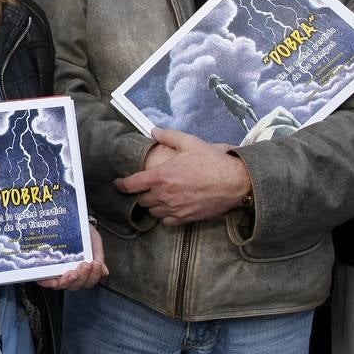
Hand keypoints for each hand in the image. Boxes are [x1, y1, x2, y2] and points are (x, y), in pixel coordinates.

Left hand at [37, 224, 108, 290]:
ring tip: (73, 272)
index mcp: (83, 271)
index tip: (96, 264)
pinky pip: (45, 281)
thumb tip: (104, 272)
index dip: (94, 276)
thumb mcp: (93, 241)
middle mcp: (70, 274)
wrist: (70, 219)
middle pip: (77, 285)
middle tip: (85, 265)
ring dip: (69, 281)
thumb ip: (98, 255)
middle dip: (82, 277)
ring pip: (63, 285)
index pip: (89, 281)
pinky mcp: (44, 270)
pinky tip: (53, 280)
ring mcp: (57, 273)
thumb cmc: (82, 232)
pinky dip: (49, 282)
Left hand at [114, 128, 251, 226]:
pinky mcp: (186, 219)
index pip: (131, 185)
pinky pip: (167, 222)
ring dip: (153, 205)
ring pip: (153, 212)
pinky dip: (165, 216)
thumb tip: (153, 131)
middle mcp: (164, 195)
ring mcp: (175, 209)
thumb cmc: (213, 162)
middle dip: (142, 193)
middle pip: (142, 200)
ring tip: (160, 197)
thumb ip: (168, 136)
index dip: (121, 185)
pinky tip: (171, 208)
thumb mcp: (190, 143)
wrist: (235, 183)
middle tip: (148, 187)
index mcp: (161, 177)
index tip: (118, 184)